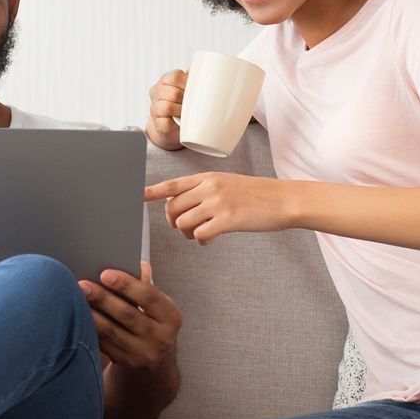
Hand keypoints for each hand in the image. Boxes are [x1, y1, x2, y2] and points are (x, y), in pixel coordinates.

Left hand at [79, 262, 181, 370]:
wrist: (152, 354)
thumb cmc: (150, 316)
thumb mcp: (155, 303)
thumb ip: (144, 284)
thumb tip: (135, 264)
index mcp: (171, 317)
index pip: (148, 296)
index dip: (126, 284)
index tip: (104, 273)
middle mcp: (161, 338)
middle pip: (127, 314)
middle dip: (103, 298)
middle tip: (82, 285)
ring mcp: (143, 354)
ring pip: (112, 332)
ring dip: (91, 314)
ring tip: (75, 299)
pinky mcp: (126, 362)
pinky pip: (103, 344)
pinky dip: (89, 329)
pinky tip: (78, 316)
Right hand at [145, 68, 187, 149]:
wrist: (171, 126)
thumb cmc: (181, 104)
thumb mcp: (186, 88)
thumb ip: (191, 77)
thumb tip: (196, 67)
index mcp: (165, 80)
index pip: (175, 76)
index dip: (186, 84)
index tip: (192, 90)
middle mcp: (156, 91)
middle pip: (173, 92)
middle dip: (184, 99)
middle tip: (190, 103)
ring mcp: (154, 107)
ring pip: (168, 106)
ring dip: (180, 110)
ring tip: (185, 112)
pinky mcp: (157, 122)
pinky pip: (167, 122)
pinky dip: (176, 121)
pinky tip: (179, 120)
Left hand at [145, 173, 290, 243]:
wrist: (283, 200)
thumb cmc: (256, 194)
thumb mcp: (226, 183)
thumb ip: (203, 191)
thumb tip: (178, 205)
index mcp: (207, 178)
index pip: (172, 185)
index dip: (152, 191)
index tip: (136, 195)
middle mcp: (209, 188)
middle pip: (172, 208)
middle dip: (174, 222)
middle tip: (186, 227)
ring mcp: (218, 203)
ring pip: (183, 223)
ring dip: (188, 233)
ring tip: (201, 233)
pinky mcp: (228, 220)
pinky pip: (200, 235)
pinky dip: (202, 240)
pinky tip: (211, 238)